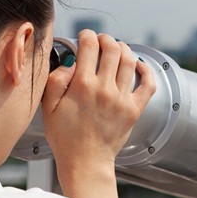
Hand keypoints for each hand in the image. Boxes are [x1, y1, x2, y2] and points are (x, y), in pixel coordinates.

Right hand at [41, 30, 156, 197]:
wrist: (86, 162)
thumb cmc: (65, 138)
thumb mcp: (49, 108)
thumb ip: (56, 81)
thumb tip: (70, 63)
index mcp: (82, 86)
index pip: (88, 46)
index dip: (86, 35)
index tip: (84, 36)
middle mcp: (104, 89)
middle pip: (112, 48)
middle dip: (105, 38)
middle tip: (100, 40)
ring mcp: (122, 98)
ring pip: (129, 60)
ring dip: (123, 48)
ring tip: (117, 48)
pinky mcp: (134, 109)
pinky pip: (148, 83)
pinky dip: (145, 69)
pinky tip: (138, 64)